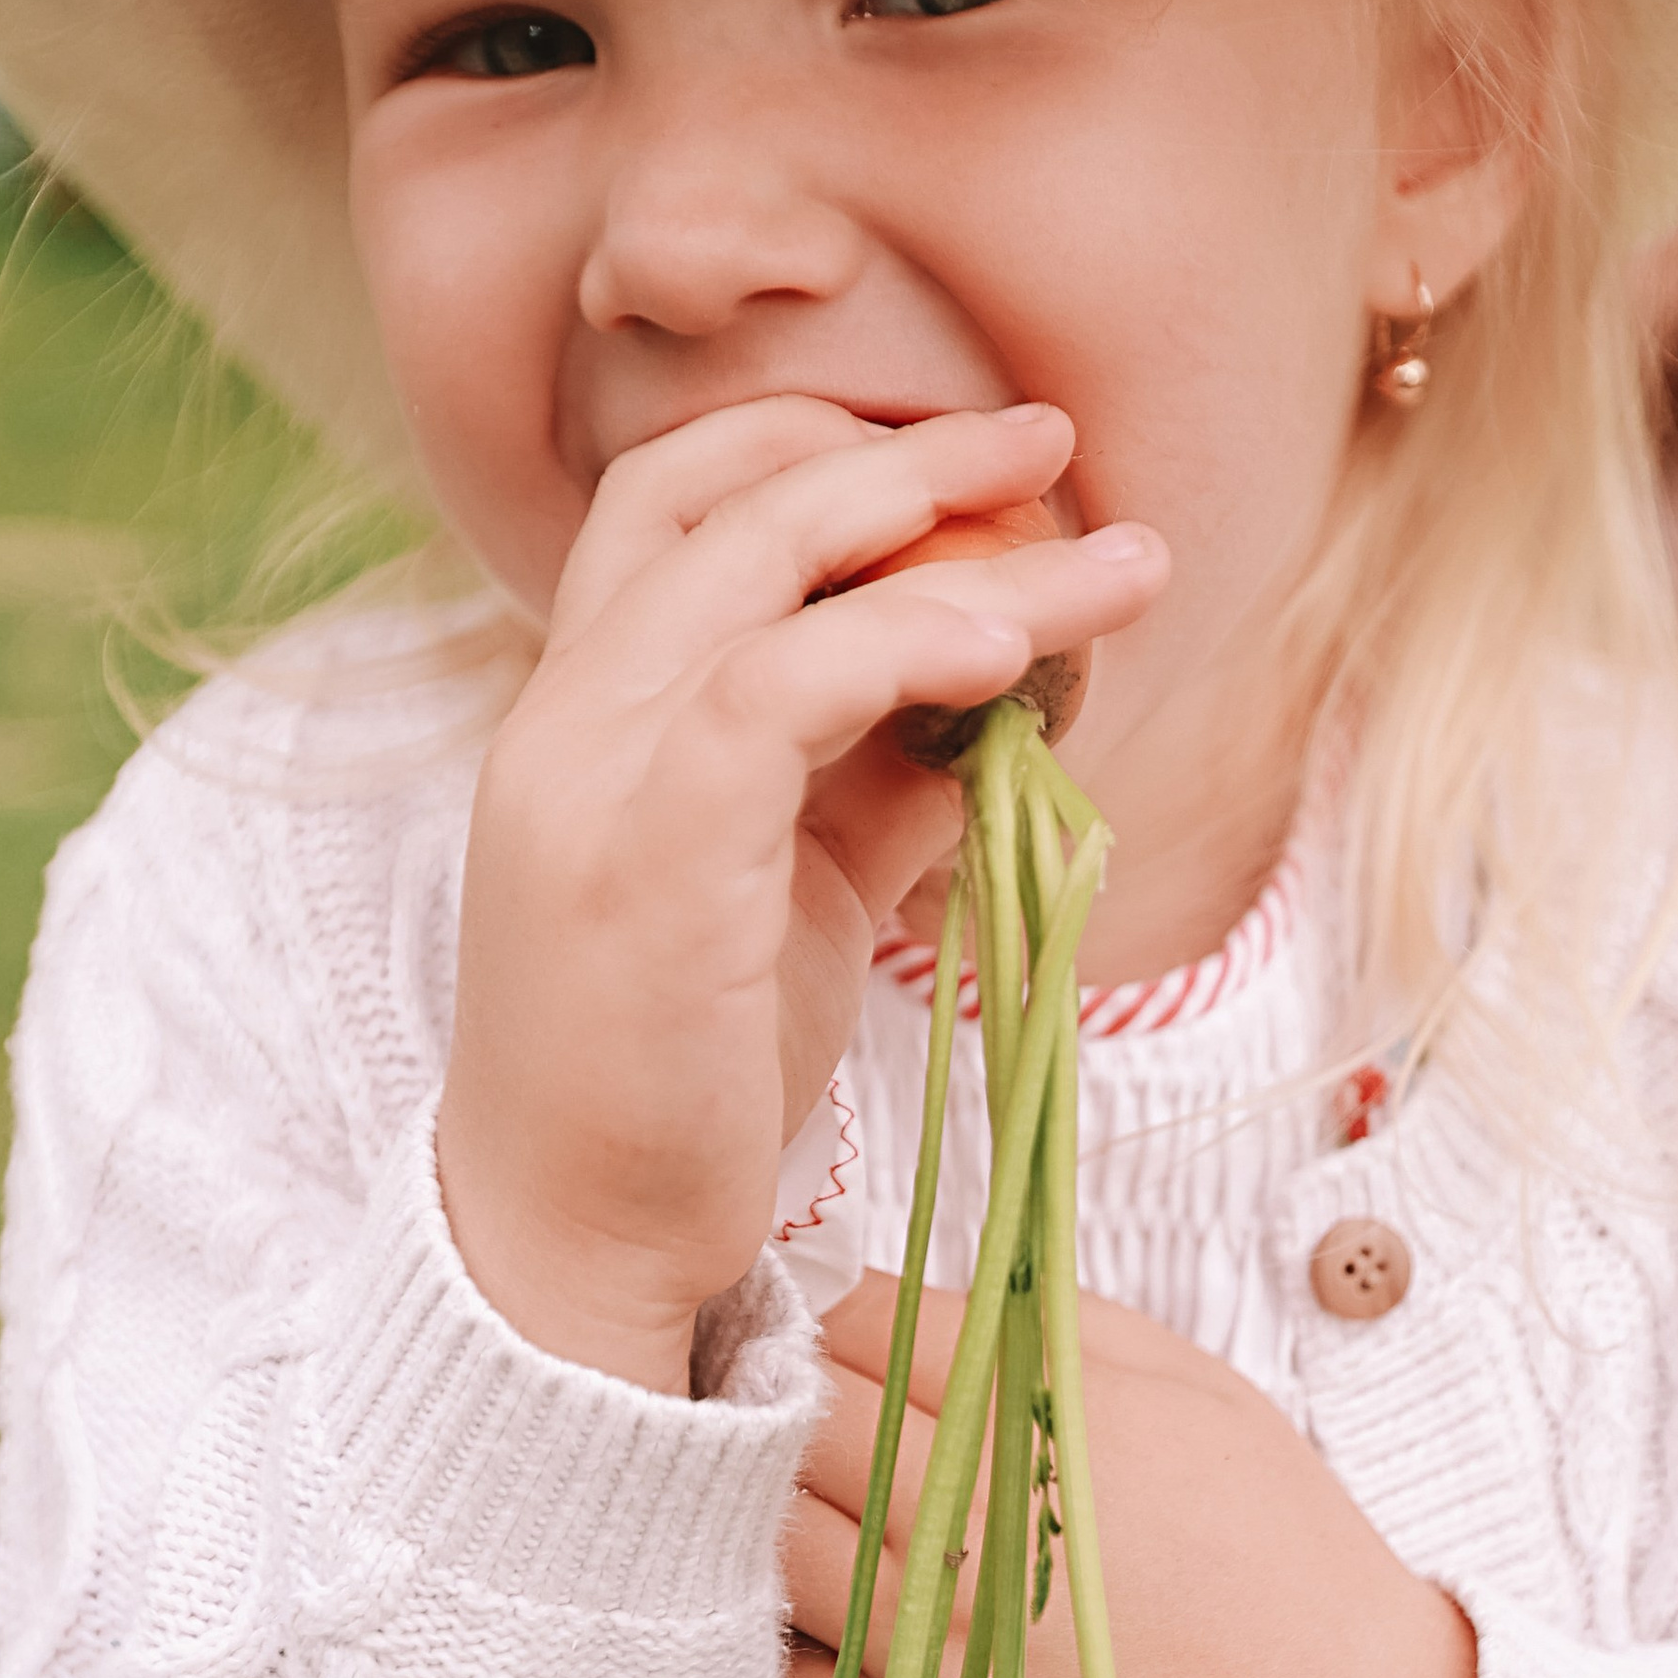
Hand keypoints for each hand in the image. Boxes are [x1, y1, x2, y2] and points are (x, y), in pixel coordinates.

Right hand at [436, 400, 1163, 1392]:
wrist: (572, 1239)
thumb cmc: (678, 1076)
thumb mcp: (789, 895)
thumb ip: (868, 785)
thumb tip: (998, 709)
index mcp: (585, 710)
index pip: (673, 501)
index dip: (812, 447)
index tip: (962, 452)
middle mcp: (567, 713)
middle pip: (725, 499)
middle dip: (908, 453)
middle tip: (1052, 437)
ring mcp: (590, 772)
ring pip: (771, 572)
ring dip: (961, 541)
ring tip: (1110, 556)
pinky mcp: (649, 849)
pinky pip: (782, 686)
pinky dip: (910, 643)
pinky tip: (1019, 651)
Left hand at [784, 1273, 1475, 1677]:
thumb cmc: (1285, 1560)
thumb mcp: (1198, 1391)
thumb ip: (1052, 1325)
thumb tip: (924, 1284)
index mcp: (1044, 1423)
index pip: (859, 1326)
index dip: (810, 1310)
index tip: (794, 1313)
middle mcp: (980, 1531)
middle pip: (797, 1421)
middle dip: (759, 1390)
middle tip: (744, 1388)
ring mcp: (945, 1660)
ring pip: (771, 1546)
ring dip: (747, 1511)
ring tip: (750, 1498)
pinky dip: (769, 1651)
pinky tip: (789, 1621)